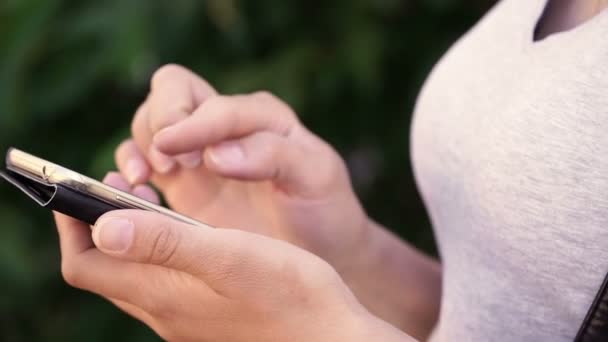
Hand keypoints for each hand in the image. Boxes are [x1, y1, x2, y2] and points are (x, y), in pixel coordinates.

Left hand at [53, 175, 412, 340]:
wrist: (330, 337)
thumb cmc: (291, 294)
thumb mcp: (229, 257)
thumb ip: (166, 242)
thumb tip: (103, 227)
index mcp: (162, 294)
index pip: (86, 264)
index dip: (72, 225)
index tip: (77, 188)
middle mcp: (165, 310)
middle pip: (104, 269)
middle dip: (96, 223)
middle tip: (112, 183)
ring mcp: (184, 316)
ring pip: (133, 272)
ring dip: (127, 232)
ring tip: (144, 195)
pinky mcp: (205, 313)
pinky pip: (161, 278)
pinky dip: (157, 247)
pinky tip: (184, 227)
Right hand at [115, 64, 369, 274]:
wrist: (321, 250)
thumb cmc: (324, 210)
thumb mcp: (316, 178)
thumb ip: (274, 156)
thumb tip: (216, 154)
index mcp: (260, 117)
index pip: (213, 104)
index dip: (192, 124)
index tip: (179, 155)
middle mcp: (225, 127)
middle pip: (170, 90)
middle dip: (160, 120)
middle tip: (170, 166)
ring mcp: (200, 154)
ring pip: (149, 123)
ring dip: (139, 146)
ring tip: (146, 181)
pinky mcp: (183, 184)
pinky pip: (140, 162)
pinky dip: (127, 172)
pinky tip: (136, 196)